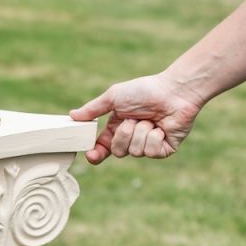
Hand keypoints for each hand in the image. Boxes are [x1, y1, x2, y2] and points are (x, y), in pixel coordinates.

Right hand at [70, 73, 203, 164]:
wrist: (174, 91)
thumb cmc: (145, 90)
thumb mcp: (114, 97)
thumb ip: (92, 109)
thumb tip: (71, 116)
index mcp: (118, 128)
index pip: (103, 148)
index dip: (96, 154)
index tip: (91, 154)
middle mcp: (132, 139)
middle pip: (118, 151)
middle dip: (124, 135)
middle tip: (133, 120)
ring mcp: (148, 146)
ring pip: (135, 152)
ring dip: (141, 132)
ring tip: (151, 119)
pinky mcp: (163, 150)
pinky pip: (150, 152)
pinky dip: (154, 137)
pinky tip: (161, 127)